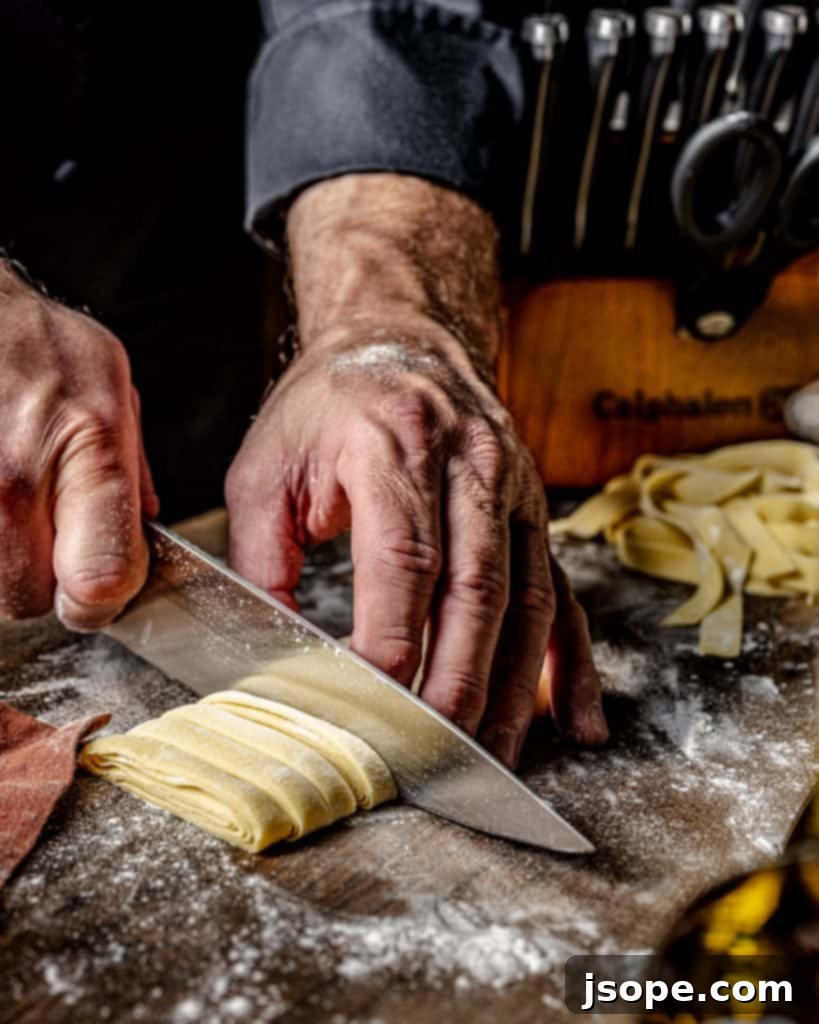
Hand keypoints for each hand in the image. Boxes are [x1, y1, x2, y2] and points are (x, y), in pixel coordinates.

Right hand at [0, 262, 156, 628]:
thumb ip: (131, 467)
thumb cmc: (33, 341)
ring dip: (1, 565)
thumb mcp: (110, 383)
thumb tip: (142, 534)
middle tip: (42, 538)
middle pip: (30, 598)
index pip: (102, 579)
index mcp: (89, 447)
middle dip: (42, 582)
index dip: (102, 599)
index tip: (97, 588)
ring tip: (9, 509)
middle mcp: (14, 476)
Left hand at [226, 174, 607, 766]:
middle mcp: (469, 463)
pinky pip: (564, 594)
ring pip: (528, 599)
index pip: (404, 557)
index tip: (372, 707)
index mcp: (393, 443)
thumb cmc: (327, 406)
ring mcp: (514, 488)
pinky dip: (572, 662)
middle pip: (477, 587)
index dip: (392, 640)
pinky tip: (577, 719)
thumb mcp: (267, 466)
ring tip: (495, 754)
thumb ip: (263, 557)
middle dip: (458, 679)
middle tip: (436, 751)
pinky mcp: (533, 512)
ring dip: (515, 685)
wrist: (402, 339)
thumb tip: (275, 651)